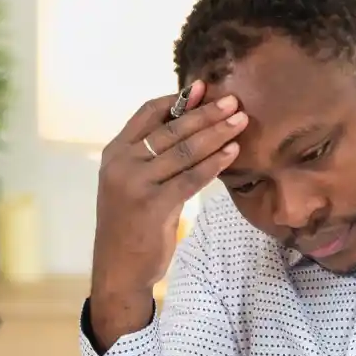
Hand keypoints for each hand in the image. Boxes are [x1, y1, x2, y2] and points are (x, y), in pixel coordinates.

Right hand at [88, 80, 246, 348]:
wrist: (118, 268)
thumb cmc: (133, 224)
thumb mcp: (134, 183)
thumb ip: (154, 157)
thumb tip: (190, 125)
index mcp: (115, 152)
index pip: (147, 113)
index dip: (178, 100)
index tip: (204, 87)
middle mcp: (121, 163)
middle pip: (171, 129)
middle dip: (206, 113)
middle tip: (234, 101)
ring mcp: (134, 183)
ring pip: (183, 151)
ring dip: (216, 133)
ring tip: (240, 121)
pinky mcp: (152, 205)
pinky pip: (190, 178)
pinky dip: (214, 164)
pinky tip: (232, 153)